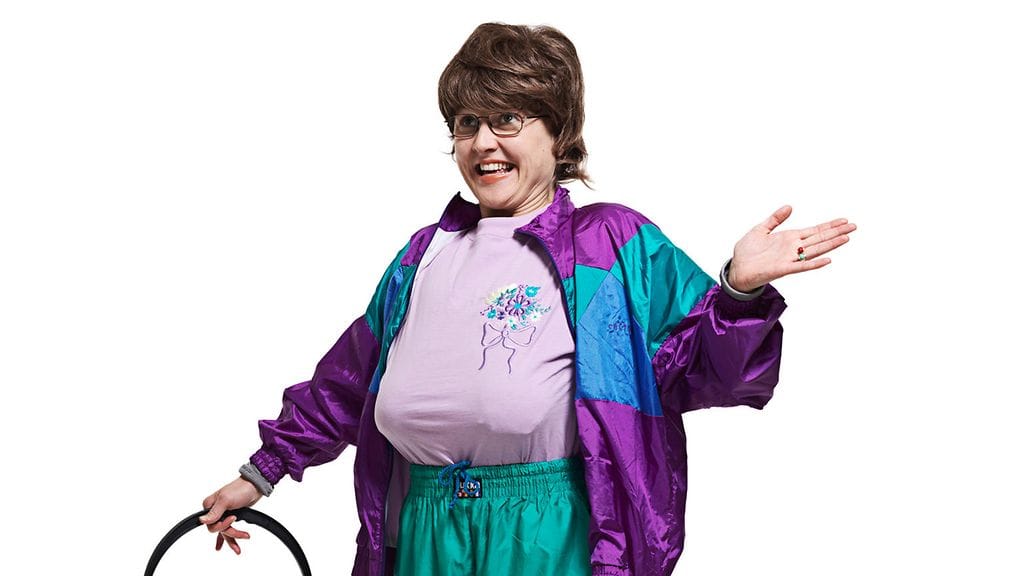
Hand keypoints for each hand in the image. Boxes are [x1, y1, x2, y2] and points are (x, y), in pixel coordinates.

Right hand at [199, 477, 261, 554]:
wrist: (256, 486)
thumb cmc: (241, 489)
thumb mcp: (226, 500)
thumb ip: (214, 512)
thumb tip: (201, 521)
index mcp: (209, 505)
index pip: (210, 524)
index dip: (222, 525)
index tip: (232, 519)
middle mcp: (214, 510)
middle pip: (218, 529)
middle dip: (231, 532)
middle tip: (243, 534)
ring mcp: (223, 514)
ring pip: (223, 531)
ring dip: (231, 539)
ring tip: (238, 549)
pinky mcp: (231, 516)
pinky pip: (227, 530)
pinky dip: (228, 538)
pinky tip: (224, 546)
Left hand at [728, 205, 856, 291]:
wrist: (737, 269)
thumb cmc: (747, 252)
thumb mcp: (760, 229)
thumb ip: (775, 219)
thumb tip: (789, 206)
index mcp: (789, 238)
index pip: (814, 230)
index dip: (829, 225)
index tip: (844, 220)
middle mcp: (793, 248)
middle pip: (819, 238)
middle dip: (836, 232)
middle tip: (854, 226)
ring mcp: (790, 258)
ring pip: (815, 250)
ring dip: (830, 244)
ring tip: (846, 238)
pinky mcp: (783, 269)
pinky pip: (802, 266)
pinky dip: (814, 263)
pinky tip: (827, 259)